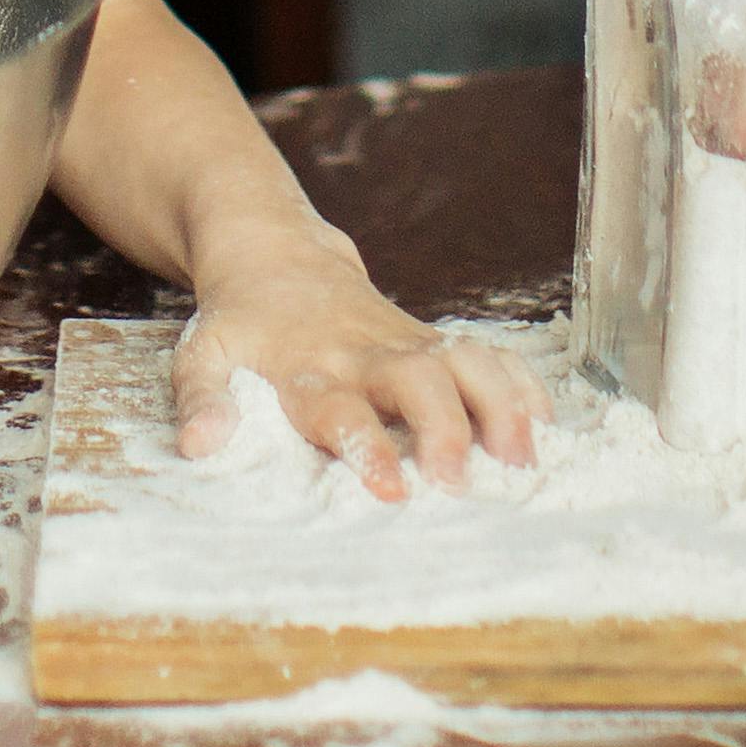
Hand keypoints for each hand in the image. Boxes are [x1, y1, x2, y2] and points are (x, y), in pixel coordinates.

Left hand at [170, 239, 545, 495]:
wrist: (273, 256)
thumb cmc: (240, 324)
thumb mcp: (203, 355)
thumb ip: (201, 399)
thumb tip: (200, 445)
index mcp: (307, 368)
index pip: (340, 410)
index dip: (368, 447)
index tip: (393, 489)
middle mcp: (363, 354)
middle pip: (416, 380)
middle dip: (445, 428)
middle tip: (463, 482)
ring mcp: (404, 342)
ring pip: (463, 359)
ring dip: (499, 404)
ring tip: (524, 458)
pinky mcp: (430, 339)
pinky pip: (487, 353)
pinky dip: (520, 384)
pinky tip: (545, 424)